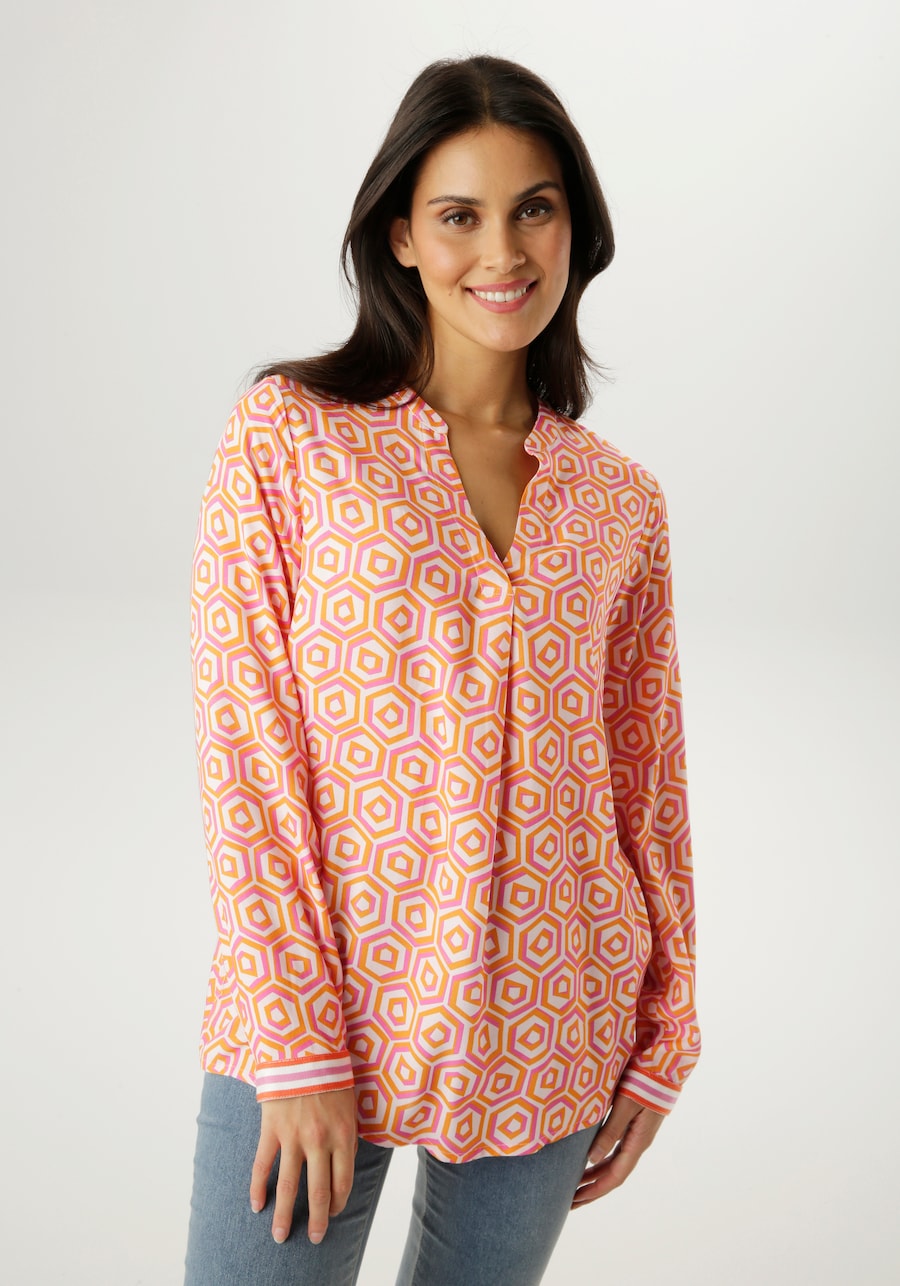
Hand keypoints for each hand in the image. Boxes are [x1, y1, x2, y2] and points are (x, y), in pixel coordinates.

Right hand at [250, 1088, 357, 1244]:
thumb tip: (343, 1164)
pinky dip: (258, 1188)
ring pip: (289, 1185)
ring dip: (284, 1215)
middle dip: (316, 1220)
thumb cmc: (332, 1075)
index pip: (342, 1182)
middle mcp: (320, 1141)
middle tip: (314, 1238)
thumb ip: (347, 1137)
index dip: (338, 1203)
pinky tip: (256, 1205)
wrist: (305, 1048)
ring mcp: (294, 1137)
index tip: (333, 1214)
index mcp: (344, 1135)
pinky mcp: (272, 1129)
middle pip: (318, 1191)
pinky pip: (263, 1165)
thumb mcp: (350, 1106)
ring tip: (280, 1236)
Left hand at [571, 1094, 664, 1207]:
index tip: (577, 1200)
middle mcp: (637, 1144)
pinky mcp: (633, 1126)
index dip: (596, 1190)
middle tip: (570, 1200)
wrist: (663, 1068)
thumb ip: (610, 1132)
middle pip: (613, 1174)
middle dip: (592, 1188)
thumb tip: (592, 1159)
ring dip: (595, 1175)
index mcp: (637, 1143)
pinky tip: (588, 1159)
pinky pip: (615, 1150)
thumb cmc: (644, 1084)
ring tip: (574, 1183)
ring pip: (613, 1163)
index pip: (615, 1176)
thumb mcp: (624, 1106)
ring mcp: (636, 1135)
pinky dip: (601, 1159)